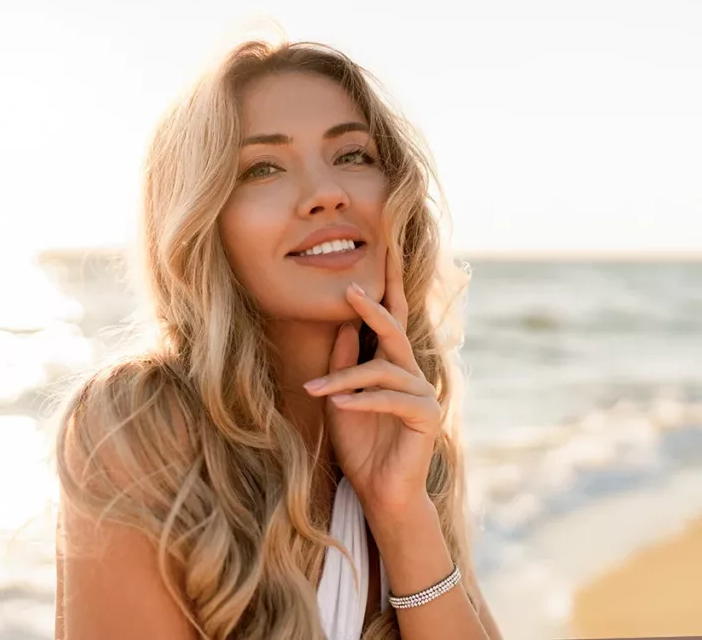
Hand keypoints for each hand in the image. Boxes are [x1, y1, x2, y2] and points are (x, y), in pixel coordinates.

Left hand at [303, 253, 440, 518]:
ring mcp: (423, 393)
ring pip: (381, 370)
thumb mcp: (339, 397)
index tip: (386, 250)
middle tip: (350, 290)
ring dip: (344, 378)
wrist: (377, 490)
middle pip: (395, 331)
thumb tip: (341, 321)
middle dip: (374, 309)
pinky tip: (338, 404)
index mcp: (391, 365)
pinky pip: (390, 398)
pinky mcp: (426, 417)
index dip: (389, 286)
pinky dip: (362, 400)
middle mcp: (411, 373)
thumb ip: (342, 361)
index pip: (392, 319)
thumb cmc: (358, 444)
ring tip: (314, 390)